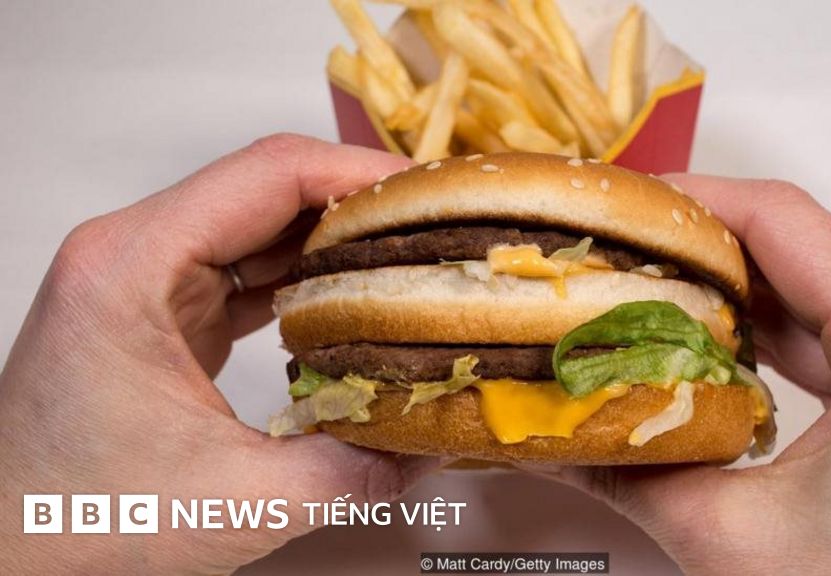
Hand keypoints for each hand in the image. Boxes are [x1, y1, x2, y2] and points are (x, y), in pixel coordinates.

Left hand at [0, 134, 436, 572]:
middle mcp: (133, 253)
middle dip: (361, 206)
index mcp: (133, 267)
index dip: (360, 175)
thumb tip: (431, 444)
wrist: (4, 554)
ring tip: (410, 262)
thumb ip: (352, 471)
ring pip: (262, 224)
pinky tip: (355, 301)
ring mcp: (144, 278)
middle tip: (436, 231)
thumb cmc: (71, 523)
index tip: (428, 196)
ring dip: (337, 241)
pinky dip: (307, 277)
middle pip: (270, 188)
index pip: (269, 174)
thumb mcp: (236, 504)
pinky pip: (248, 267)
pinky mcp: (160, 310)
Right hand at [529, 177, 830, 572]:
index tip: (631, 204)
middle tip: (625, 250)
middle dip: (704, 248)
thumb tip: (560, 435)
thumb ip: (629, 473)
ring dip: (736, 294)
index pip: (785, 224)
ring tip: (654, 294)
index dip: (694, 199)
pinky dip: (774, 337)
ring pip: (823, 297)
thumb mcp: (729, 540)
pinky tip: (714, 351)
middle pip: (804, 251)